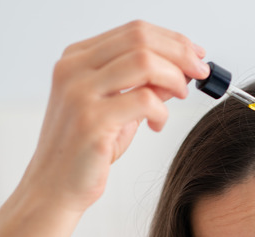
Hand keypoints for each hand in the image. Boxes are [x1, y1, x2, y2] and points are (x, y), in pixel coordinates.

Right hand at [19, 20, 208, 212]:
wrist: (54, 187)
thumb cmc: (86, 150)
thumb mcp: (118, 109)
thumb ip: (145, 86)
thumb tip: (183, 68)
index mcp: (76, 59)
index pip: (134, 31)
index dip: (173, 40)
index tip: (196, 54)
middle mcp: (73, 69)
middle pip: (140, 38)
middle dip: (180, 53)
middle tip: (201, 72)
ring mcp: (79, 93)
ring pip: (144, 62)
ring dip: (174, 77)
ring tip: (181, 95)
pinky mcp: (91, 120)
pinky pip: (144, 100)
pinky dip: (162, 111)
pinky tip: (157, 125)